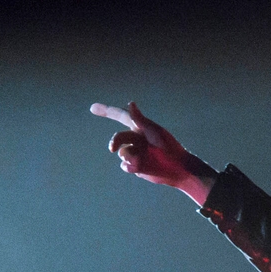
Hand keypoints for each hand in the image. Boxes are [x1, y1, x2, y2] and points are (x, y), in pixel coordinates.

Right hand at [90, 100, 216, 204]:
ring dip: (128, 156)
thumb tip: (130, 103)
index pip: (120, 116)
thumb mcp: (154, 133)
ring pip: (122, 153)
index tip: (92, 108)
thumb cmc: (170, 148)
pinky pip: (125, 165)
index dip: (106, 111)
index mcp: (140, 127)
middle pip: (118, 138)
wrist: (178, 168)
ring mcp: (135, 152)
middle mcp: (136, 139)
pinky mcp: (136, 166)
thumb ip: (140, 120)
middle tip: (112, 149)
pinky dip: (129, 166)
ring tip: (141, 160)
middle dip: (115, 142)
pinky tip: (138, 167)